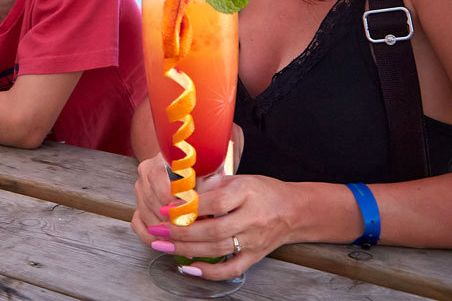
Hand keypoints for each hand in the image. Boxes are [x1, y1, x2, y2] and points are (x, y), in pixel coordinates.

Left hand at [133, 170, 296, 280]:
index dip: (188, 208)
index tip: (166, 208)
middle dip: (181, 232)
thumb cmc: (262, 191)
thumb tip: (179, 193)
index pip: (215, 203)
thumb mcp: (238, 178)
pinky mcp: (254, 257)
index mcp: (247, 193)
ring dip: (187, 249)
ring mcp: (253, 241)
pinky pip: (231, 269)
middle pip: (214, 230)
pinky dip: (210, 272)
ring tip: (163, 245)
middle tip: (158, 229)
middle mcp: (252, 219)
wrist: (294, 210)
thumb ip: (210, 184)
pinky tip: (190, 268)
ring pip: (218, 250)